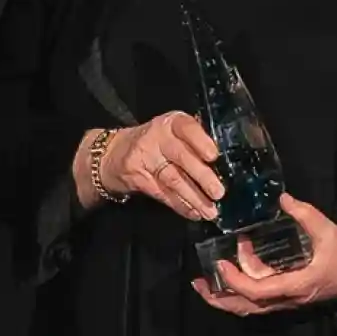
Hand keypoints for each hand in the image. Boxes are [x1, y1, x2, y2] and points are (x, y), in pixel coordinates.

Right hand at [95, 114, 223, 220]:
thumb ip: (193, 141)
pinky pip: (163, 194)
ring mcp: (145, 159)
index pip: (186, 128)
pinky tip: (193, 213)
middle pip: (181, 157)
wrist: (112, 154)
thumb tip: (224, 162)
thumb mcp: (170, 132)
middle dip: (202, 177)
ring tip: (210, 211)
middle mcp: (156, 138)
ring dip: (194, 198)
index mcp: (170, 123)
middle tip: (219, 193)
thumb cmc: (154, 142)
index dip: (200, 141)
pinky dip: (180, 205)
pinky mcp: (138, 179)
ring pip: (173, 179)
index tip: (214, 156)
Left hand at [191, 194, 336, 315]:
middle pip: (247, 308)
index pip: (259, 290)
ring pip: (251, 307)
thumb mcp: (328, 231)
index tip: (221, 264)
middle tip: (198, 284)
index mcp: (297, 284)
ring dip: (228, 297)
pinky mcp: (289, 295)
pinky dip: (242, 290)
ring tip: (207, 283)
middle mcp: (288, 298)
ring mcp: (288, 300)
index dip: (237, 280)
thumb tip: (282, 198)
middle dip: (220, 298)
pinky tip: (235, 273)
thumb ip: (305, 214)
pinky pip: (259, 299)